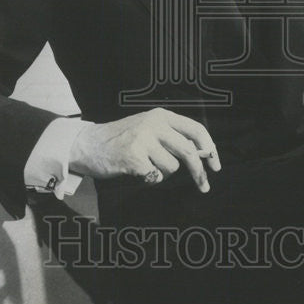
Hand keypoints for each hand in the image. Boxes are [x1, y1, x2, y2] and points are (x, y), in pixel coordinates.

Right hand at [69, 108, 220, 192]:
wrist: (87, 144)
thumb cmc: (122, 139)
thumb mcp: (148, 128)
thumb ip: (172, 137)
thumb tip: (203, 155)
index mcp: (161, 115)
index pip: (195, 129)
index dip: (210, 148)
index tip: (216, 165)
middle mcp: (154, 125)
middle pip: (189, 151)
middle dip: (199, 172)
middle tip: (205, 187)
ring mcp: (143, 140)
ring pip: (171, 167)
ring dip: (162, 173)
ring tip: (145, 165)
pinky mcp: (133, 158)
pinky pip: (155, 177)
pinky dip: (149, 179)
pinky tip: (136, 171)